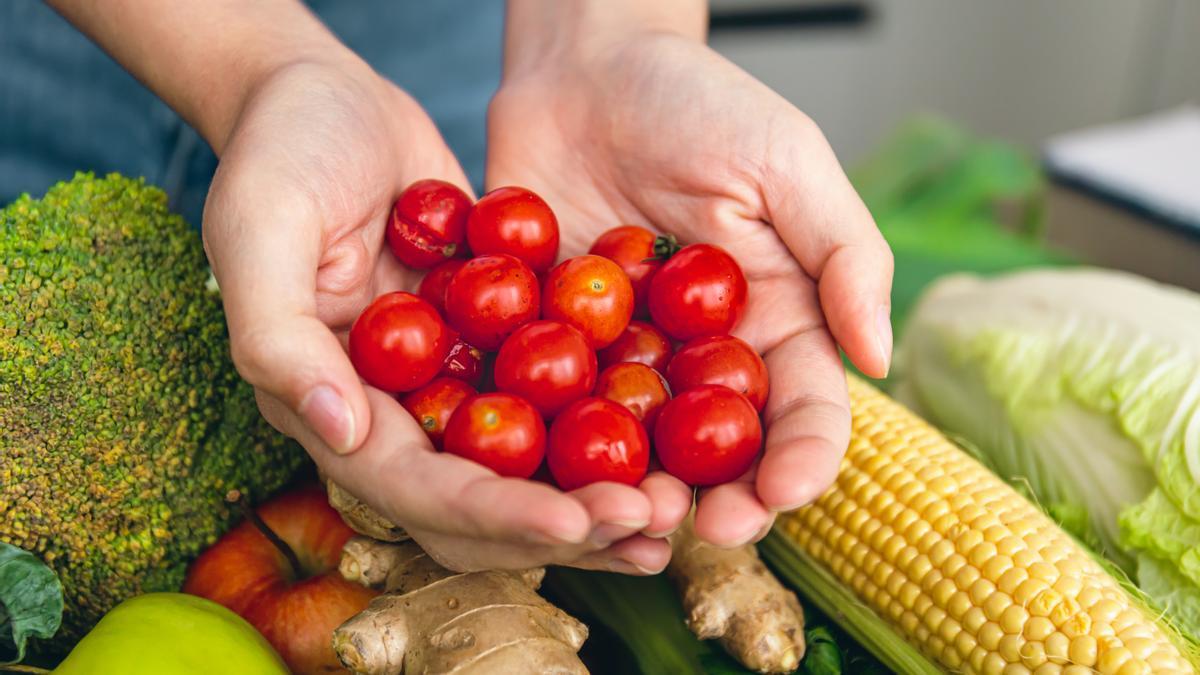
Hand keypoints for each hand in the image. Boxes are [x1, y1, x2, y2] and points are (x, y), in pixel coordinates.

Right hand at [203, 58, 678, 573]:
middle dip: (564, 524)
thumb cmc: (279, 150)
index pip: (415, 488)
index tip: (572, 523)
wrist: (327, 96)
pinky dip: (608, 422)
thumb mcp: (259, 226)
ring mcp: (449, 382)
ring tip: (674, 511)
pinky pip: (555, 398)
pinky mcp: (495, 345)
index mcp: (332, 405)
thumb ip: (278, 335)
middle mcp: (393, 413)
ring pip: (528, 467)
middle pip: (482, 502)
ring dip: (598, 496)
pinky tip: (672, 436)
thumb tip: (343, 431)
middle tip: (647, 526)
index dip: (492, 514)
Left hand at [487, 32, 892, 545]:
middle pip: (721, 448)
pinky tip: (542, 470)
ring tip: (625, 513)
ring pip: (637, 443)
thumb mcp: (788, 161)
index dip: (802, 459)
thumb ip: (844, 253)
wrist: (588, 67)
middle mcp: (704, 355)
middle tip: (699, 527)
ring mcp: (626, 355)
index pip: (803, 408)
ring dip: (634, 487)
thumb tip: (881, 357)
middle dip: (718, 497)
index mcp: (775, 321)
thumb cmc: (701, 100)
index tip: (783, 493)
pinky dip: (549, 439)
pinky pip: (552, 400)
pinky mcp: (553, 342)